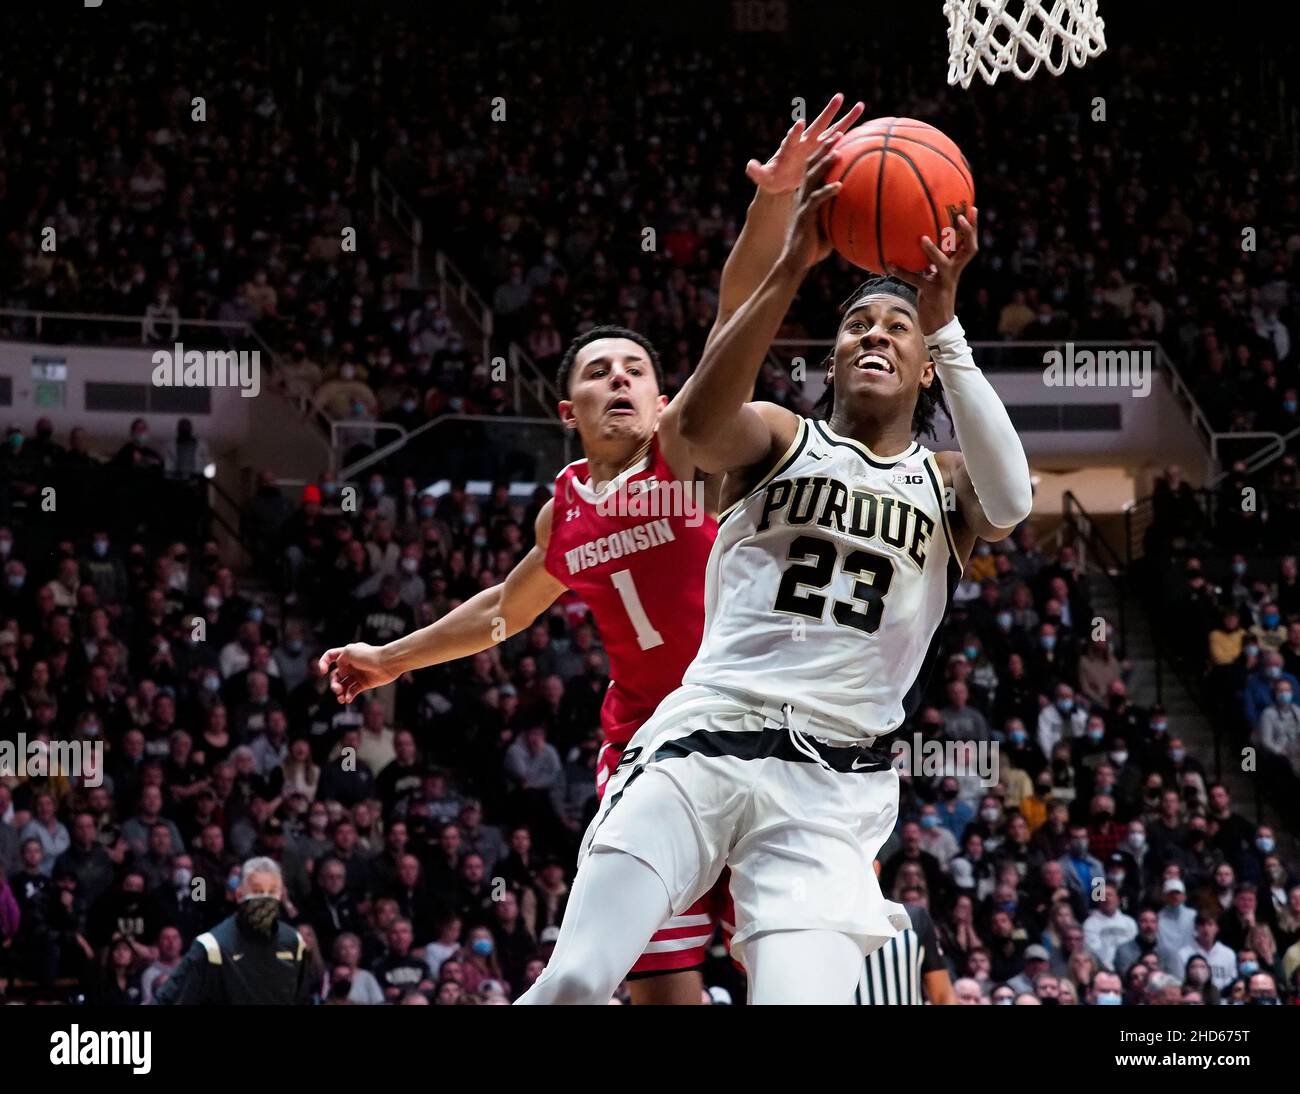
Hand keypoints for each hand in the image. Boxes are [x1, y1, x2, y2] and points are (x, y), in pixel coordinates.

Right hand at [317, 642, 398, 702]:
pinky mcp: (364, 683)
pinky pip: (352, 691)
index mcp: (346, 654)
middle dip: (333, 683)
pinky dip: (348, 696)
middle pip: (335, 675)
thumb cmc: (369, 655)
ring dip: (339, 692)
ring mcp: (357, 674)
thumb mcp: (349, 652)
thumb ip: (339, 661)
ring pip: (343, 685)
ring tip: (340, 697)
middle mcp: (351, 664)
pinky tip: (348, 699)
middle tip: (337, 689)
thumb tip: (341, 673)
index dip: (323, 663)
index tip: (322, 671)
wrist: (388, 663)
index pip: (330, 656)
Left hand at [746, 93, 863, 194]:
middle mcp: (803, 142)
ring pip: (832, 129)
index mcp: (788, 148)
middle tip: (839, 96)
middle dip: (828, 112)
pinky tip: (861, 123)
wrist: (780, 180)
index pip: (792, 138)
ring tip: (861, 104)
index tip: (800, 123)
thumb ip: (756, 172)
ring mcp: (814, 145)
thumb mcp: (763, 178)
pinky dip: (848, 132)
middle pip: (817, 126)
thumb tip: (749, 166)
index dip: (795, 132)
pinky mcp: (821, 151)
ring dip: (846, 118)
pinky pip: (837, 140)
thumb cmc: (771, 179)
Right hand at [778, 134, 842, 271]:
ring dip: (825, 164)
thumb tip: (866, 212)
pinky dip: (827, 191)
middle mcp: (804, 195)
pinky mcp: (804, 216)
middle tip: (838, 133)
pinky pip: (816, 200)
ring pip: (812, 178)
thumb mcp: (831, 226)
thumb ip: (842, 214)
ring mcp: (803, 204)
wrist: (795, 262)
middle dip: (825, 148)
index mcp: (809, 194)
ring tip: (837, 152)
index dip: (826, 151)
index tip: (841, 137)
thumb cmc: (815, 246)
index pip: (816, 167)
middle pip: (813, 165)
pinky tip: (839, 185)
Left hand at [886, 206, 979, 333]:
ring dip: (932, 251)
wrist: (938, 324)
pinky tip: (889, 265)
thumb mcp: (934, 277)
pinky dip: (902, 272)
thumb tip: (918, 244)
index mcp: (956, 266)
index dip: (972, 227)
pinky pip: (915, 279)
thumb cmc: (933, 297)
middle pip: (968, 249)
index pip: (969, 243)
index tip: (972, 208)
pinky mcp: (931, 292)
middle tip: (960, 216)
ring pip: (942, 263)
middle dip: (967, 231)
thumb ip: (929, 263)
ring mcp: (944, 282)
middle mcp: (954, 271)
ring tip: (922, 238)